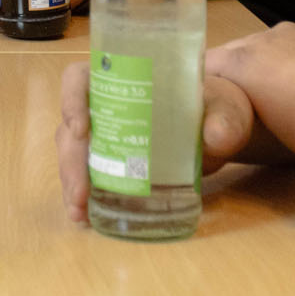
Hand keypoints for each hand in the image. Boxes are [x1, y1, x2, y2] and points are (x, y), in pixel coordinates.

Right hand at [55, 60, 270, 222]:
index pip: (79, 79)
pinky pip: (86, 173)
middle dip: (71, 161)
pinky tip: (84, 216)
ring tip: (79, 213)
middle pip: (70, 126)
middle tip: (81, 193)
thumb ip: (224, 119)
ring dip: (71, 182)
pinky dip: (81, 196)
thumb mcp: (224, 107)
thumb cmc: (215, 104)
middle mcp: (104, 105)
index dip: (70, 100)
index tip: (81, 129)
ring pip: (72, 153)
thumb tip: (215, 137)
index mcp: (122, 78)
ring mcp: (105, 134)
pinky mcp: (111, 160)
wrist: (221, 126)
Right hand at [205, 23, 294, 159]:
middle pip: (238, 48)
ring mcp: (293, 29)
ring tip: (289, 85)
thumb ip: (228, 107)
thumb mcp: (250, 127)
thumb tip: (219, 105)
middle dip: (242, 68)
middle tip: (254, 96)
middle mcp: (261, 36)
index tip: (216, 96)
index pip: (208, 61)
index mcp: (239, 60)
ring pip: (270, 40)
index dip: (210, 79)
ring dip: (272, 57)